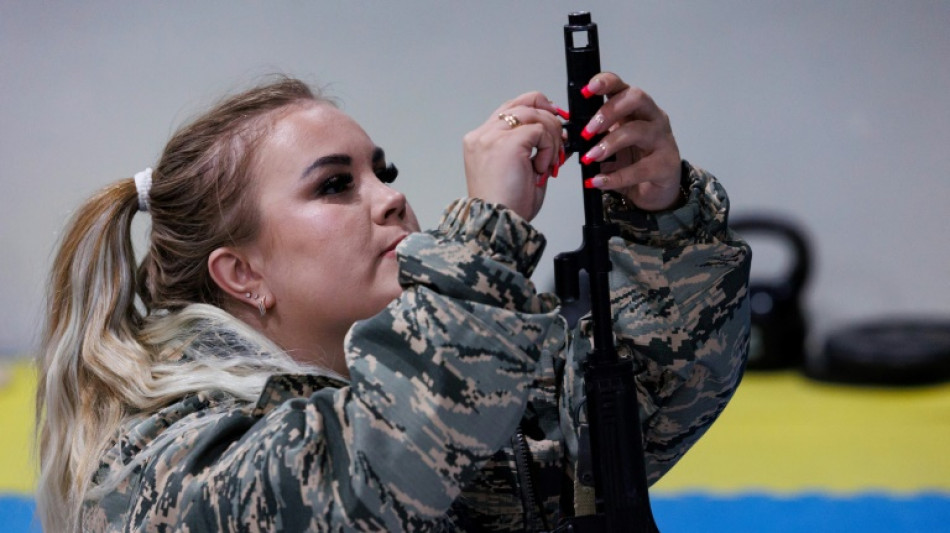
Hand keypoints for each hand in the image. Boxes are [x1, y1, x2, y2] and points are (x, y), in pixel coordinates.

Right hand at [463, 92, 565, 220]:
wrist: (498, 223)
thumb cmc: (507, 205)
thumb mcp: (522, 170)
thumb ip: (534, 148)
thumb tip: (559, 136)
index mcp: (481, 140)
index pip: (510, 108)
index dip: (536, 108)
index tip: (553, 119)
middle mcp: (483, 135)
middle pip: (523, 102)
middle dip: (549, 118)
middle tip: (561, 140)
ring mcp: (492, 136)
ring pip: (534, 114)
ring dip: (551, 137)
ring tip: (549, 163)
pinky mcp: (508, 143)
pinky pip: (539, 130)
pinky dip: (549, 148)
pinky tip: (542, 167)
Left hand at [578, 72, 681, 210]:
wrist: (655, 190)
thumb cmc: (633, 161)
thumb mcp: (611, 144)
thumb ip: (594, 136)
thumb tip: (566, 136)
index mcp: (636, 108)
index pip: (622, 85)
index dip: (605, 82)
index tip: (586, 90)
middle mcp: (653, 117)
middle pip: (635, 98)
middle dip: (609, 111)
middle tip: (587, 131)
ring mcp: (662, 139)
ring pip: (637, 131)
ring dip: (610, 143)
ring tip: (590, 157)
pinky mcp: (666, 165)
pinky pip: (640, 168)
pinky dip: (616, 176)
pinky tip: (598, 181)